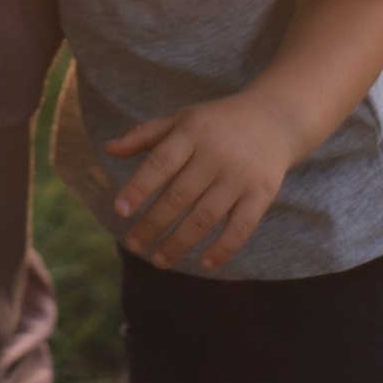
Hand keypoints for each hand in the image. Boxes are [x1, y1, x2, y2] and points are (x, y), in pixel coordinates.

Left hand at [104, 95, 303, 271]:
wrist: (274, 118)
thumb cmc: (216, 122)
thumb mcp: (181, 119)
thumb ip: (144, 134)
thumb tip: (108, 150)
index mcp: (192, 133)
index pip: (160, 163)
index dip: (139, 188)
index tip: (119, 211)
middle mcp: (216, 154)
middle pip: (179, 196)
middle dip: (153, 224)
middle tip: (134, 244)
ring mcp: (240, 176)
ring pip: (204, 217)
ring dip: (179, 242)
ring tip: (158, 260)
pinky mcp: (261, 194)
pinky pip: (241, 227)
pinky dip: (223, 248)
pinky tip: (204, 264)